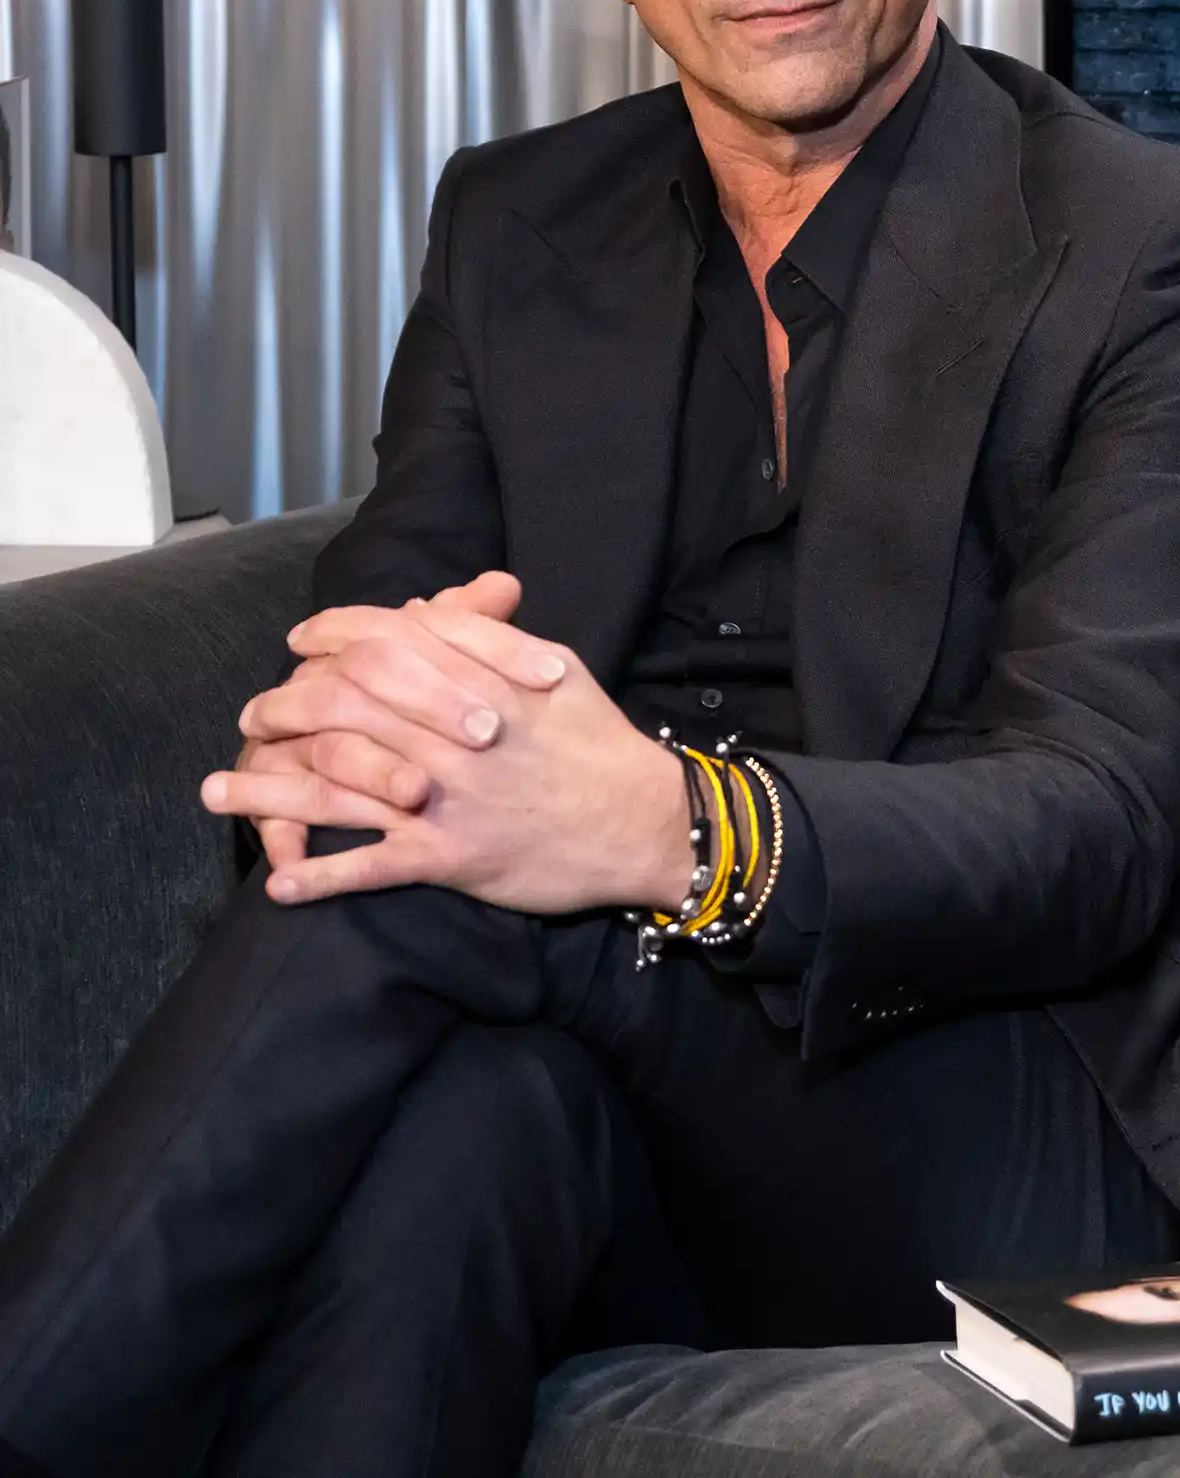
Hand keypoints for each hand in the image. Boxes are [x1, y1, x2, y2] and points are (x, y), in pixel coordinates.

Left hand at [205, 591, 693, 916]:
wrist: (644, 820)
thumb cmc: (597, 739)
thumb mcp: (553, 664)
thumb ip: (485, 636)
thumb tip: (419, 612)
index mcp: (479, 681)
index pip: (385, 643)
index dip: (331, 637)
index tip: (298, 642)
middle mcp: (454, 735)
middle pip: (344, 708)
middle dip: (283, 708)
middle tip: (253, 716)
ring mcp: (448, 799)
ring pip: (339, 788)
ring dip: (270, 793)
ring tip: (218, 793)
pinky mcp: (453, 858)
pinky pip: (374, 866)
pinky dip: (323, 876)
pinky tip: (278, 884)